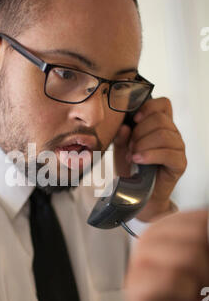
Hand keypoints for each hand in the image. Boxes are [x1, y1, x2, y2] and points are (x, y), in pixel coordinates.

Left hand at [113, 97, 186, 220]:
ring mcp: (178, 148)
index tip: (134, 119)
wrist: (137, 195)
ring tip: (132, 156)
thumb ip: (121, 137)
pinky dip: (150, 155)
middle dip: (139, 132)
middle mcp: (172, 134)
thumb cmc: (130, 170)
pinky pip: (169, 152)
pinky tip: (138, 160)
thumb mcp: (120, 150)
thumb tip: (125, 127)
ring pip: (164, 134)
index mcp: (159, 125)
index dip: (149, 107)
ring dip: (143, 144)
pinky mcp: (180, 163)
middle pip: (160, 119)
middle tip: (130, 147)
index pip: (163, 104)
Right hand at [122, 210, 208, 300]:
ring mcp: (140, 261)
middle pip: (197, 235)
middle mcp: (149, 240)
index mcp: (164, 229)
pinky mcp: (137, 286)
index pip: (200, 218)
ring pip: (187, 256)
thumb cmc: (179, 298)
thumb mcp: (201, 268)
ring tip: (197, 289)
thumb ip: (206, 246)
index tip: (208, 259)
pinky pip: (173, 280)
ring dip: (202, 278)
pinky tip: (184, 297)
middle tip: (205, 279)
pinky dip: (188, 293)